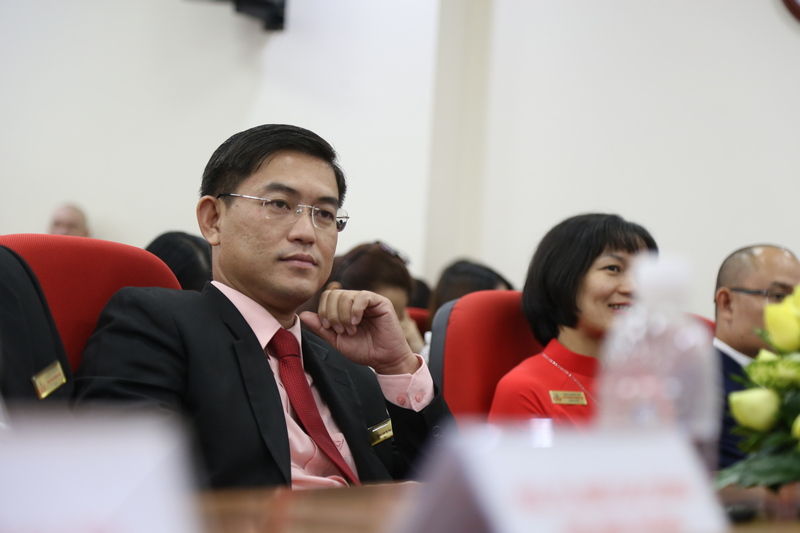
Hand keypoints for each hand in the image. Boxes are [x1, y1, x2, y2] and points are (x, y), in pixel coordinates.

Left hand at [299, 289, 420, 374]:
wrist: (384, 360)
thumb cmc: (363, 350)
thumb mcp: (336, 340)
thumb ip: (321, 328)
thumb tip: (301, 315)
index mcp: (345, 307)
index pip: (328, 296)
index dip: (324, 311)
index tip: (329, 328)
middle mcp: (356, 300)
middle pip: (334, 294)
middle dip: (332, 314)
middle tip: (340, 331)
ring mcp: (368, 300)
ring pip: (346, 295)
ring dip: (344, 316)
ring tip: (350, 330)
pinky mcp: (381, 302)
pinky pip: (362, 297)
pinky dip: (355, 311)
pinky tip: (356, 322)